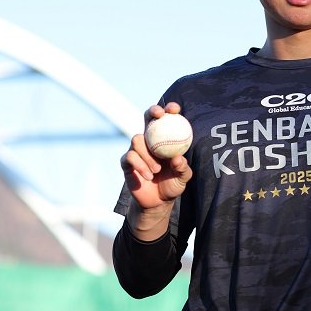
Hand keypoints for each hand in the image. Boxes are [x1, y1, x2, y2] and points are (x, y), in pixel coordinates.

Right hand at [120, 102, 192, 237]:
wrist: (158, 201)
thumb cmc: (173, 184)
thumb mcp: (183, 177)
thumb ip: (182, 167)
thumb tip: (178, 158)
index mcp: (165, 139)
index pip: (166, 119)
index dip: (168, 109)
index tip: (175, 109)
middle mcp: (150, 141)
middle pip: (147, 118)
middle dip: (152, 111)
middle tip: (159, 115)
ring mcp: (137, 150)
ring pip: (136, 139)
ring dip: (147, 154)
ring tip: (157, 169)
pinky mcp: (127, 162)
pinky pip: (130, 157)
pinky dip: (140, 165)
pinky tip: (148, 175)